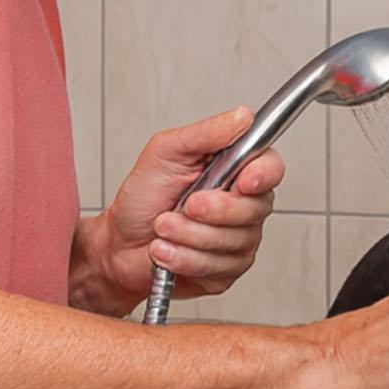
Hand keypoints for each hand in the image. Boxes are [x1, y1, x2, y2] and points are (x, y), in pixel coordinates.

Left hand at [80, 106, 284, 311]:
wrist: (118, 243)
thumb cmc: (142, 197)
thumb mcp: (166, 153)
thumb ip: (204, 134)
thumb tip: (242, 117)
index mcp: (234, 170)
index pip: (270, 167)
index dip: (263, 175)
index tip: (243, 181)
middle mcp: (243, 205)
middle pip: (255, 208)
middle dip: (213, 210)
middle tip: (184, 205)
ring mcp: (238, 241)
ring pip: (233, 241)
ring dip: (189, 235)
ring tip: (163, 227)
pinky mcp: (226, 272)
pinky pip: (217, 267)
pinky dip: (184, 258)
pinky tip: (166, 251)